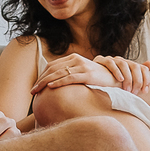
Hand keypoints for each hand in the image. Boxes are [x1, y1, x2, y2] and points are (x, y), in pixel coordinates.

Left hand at [32, 53, 149, 94]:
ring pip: (58, 73)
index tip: (35, 85)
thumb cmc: (100, 79)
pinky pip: (69, 78)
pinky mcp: (87, 74)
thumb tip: (60, 85)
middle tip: (32, 91)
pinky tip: (50, 88)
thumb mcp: (84, 75)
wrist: (118, 77)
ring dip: (45, 83)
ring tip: (37, 91)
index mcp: (73, 59)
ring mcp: (81, 66)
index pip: (52, 66)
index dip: (42, 76)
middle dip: (40, 80)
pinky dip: (58, 82)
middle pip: (52, 69)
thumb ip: (73, 76)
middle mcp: (76, 60)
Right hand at [93, 56, 149, 94]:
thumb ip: (139, 76)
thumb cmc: (110, 85)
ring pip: (124, 64)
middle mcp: (122, 61)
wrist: (92, 81)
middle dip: (137, 80)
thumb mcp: (126, 85)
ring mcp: (111, 59)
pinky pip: (110, 63)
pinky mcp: (100, 60)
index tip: (145, 91)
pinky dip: (116, 71)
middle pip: (135, 66)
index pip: (143, 68)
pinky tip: (119, 80)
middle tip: (135, 93)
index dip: (146, 79)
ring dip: (127, 78)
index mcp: (129, 66)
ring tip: (127, 89)